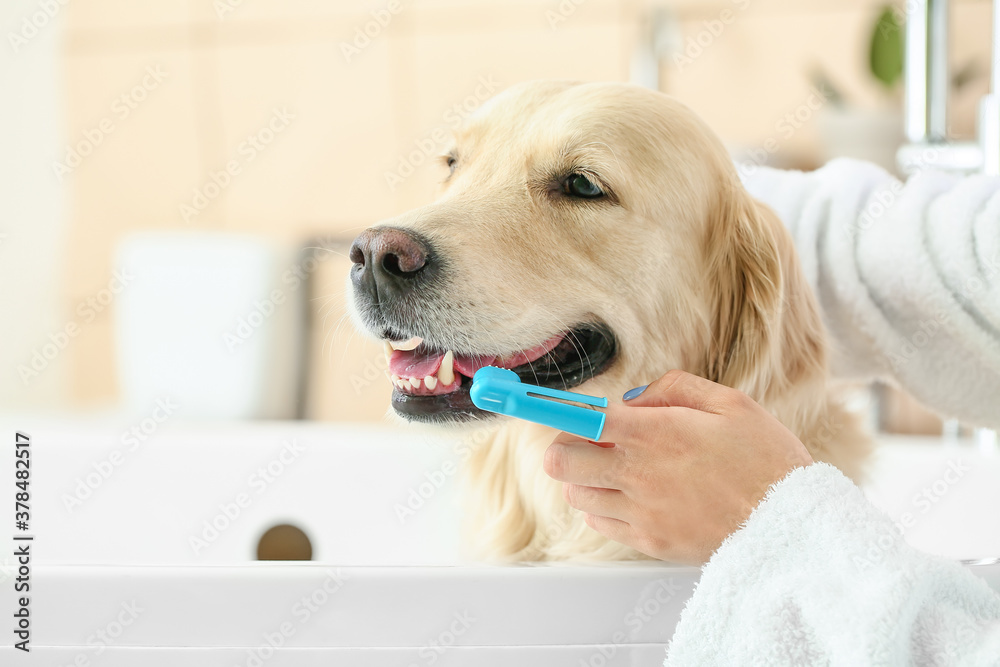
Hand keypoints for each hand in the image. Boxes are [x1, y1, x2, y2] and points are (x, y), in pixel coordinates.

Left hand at [543, 370, 813, 563]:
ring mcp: (641, 512)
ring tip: (615, 469)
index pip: (580, 419)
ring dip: (584, 477)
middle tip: (590, 440)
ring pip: (575, 494)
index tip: (532, 401)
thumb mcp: (731, 404)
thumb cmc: (768, 461)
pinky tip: (630, 495)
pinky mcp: (650, 542)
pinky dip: (603, 507)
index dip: (550, 408)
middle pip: (559, 461)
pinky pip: (600, 523)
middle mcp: (639, 474)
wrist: (794, 526)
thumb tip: (631, 398)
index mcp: (655, 433)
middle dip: (566, 444)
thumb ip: (673, 389)